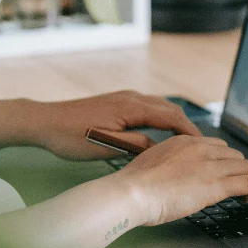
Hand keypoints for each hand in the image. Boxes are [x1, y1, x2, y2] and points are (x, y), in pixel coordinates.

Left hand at [26, 90, 198, 159]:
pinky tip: (161, 133)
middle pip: (170, 108)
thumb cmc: (70, 136)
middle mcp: (131, 97)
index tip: (203, 146)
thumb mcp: (105, 147)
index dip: (190, 132)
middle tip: (199, 146)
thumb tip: (159, 149)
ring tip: (185, 141)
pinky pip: (149, 107)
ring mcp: (124, 97)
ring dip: (175, 121)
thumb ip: (136, 145)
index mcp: (131, 107)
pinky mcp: (117, 101)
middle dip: (187, 126)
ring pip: (160, 106)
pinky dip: (162, 118)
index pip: (172, 117)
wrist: (44, 122)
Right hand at [115, 135, 247, 225]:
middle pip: (235, 157)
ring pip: (246, 169)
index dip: (229, 163)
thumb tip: (174, 178)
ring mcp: (210, 165)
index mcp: (185, 142)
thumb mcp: (152, 166)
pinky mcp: (216, 184)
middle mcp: (201, 149)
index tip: (230, 174)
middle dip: (244, 172)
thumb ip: (169, 167)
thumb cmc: (133, 187)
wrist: (130, 193)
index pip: (218, 148)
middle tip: (246, 190)